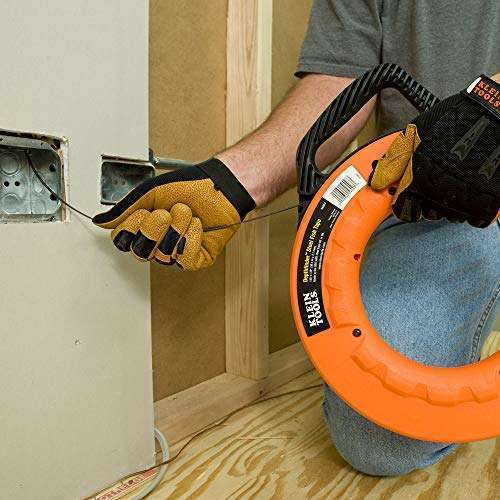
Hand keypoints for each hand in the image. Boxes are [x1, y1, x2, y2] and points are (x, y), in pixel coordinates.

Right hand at [93, 158, 254, 269]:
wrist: (220, 187)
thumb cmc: (190, 186)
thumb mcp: (151, 192)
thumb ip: (125, 209)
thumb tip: (100, 221)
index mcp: (142, 227)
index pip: (121, 241)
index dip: (132, 227)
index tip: (145, 211)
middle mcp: (157, 243)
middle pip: (140, 252)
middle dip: (154, 229)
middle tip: (167, 212)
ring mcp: (176, 253)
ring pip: (163, 255)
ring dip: (177, 228)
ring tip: (186, 213)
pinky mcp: (195, 260)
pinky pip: (184, 259)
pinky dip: (191, 237)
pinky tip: (197, 225)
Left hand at [369, 75, 498, 226]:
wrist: (494, 113)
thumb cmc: (454, 120)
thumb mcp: (415, 136)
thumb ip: (394, 161)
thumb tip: (377, 180)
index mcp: (417, 180)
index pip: (404, 210)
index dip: (405, 205)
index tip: (408, 199)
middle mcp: (438, 193)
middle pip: (426, 214)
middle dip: (427, 204)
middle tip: (433, 188)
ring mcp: (463, 200)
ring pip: (449, 215)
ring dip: (448, 205)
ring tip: (453, 184)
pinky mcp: (486, 203)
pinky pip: (474, 218)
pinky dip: (472, 209)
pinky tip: (470, 192)